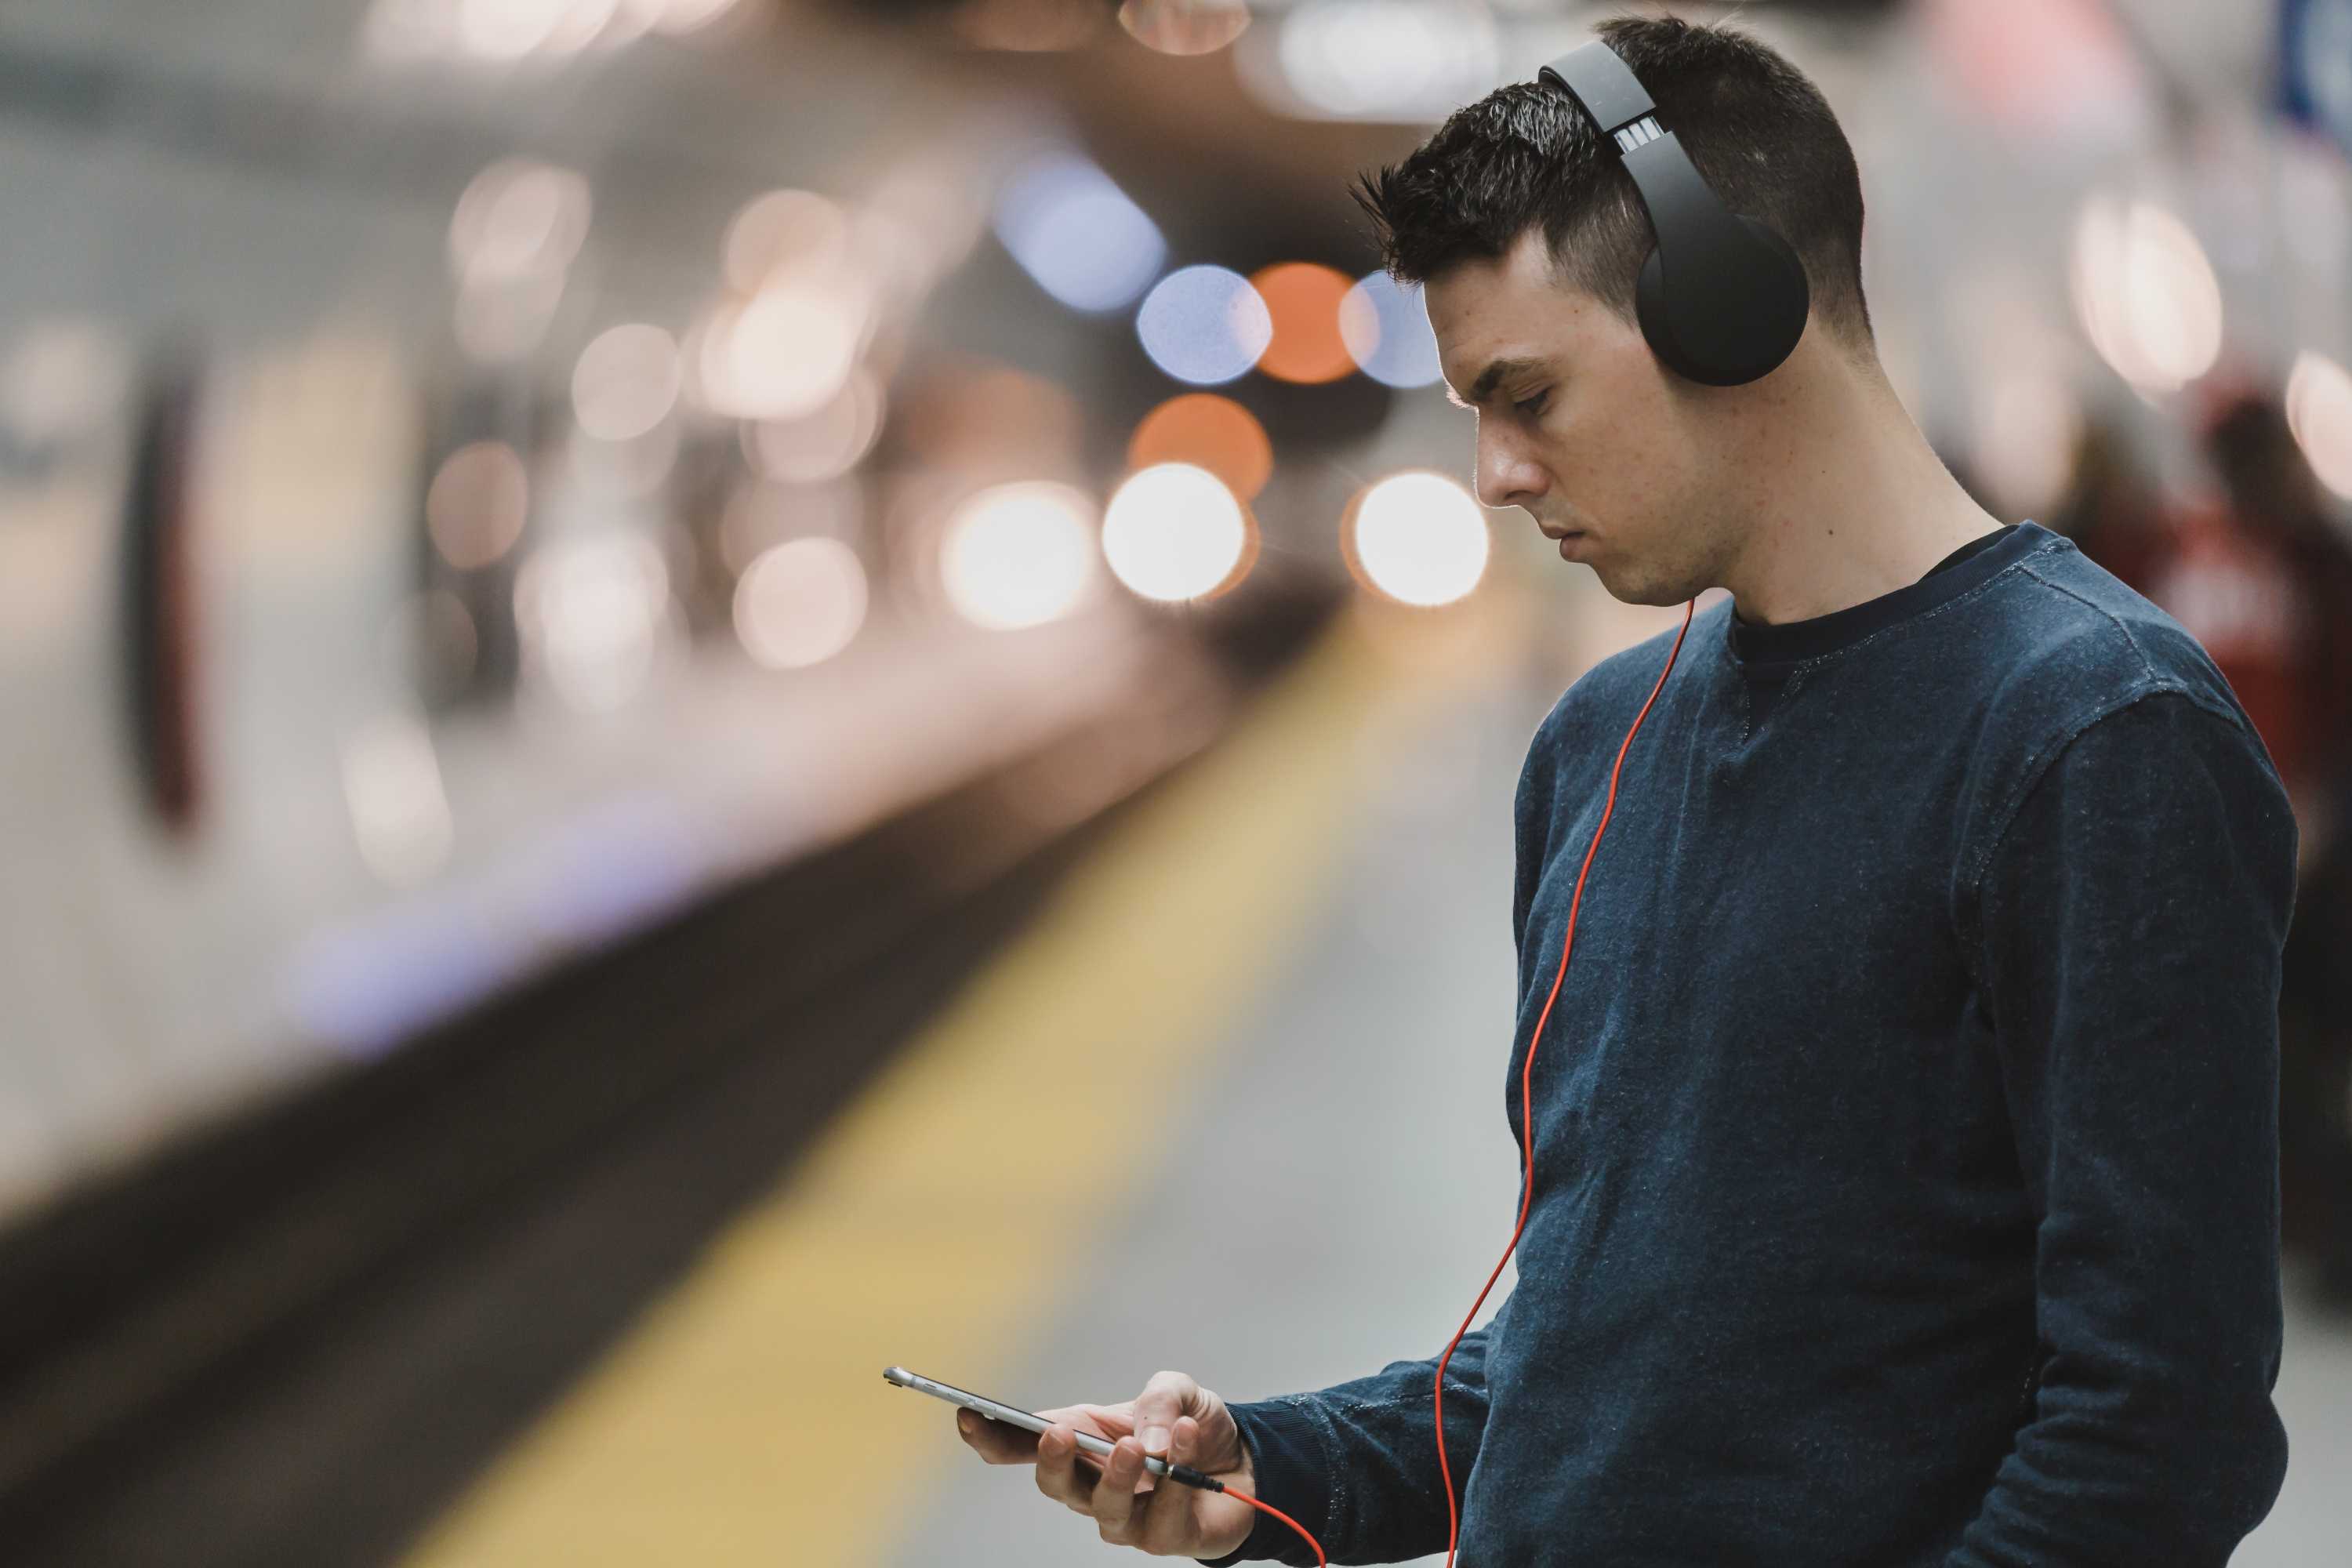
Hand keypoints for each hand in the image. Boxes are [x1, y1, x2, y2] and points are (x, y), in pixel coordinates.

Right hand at [955, 1369, 1258, 1556]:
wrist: (1247, 1462)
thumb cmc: (1192, 1427)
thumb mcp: (1177, 1389)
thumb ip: (1159, 1398)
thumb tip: (1145, 1437)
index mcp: (1081, 1440)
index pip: (1022, 1444)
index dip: (991, 1435)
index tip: (969, 1416)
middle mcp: (1092, 1483)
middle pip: (1053, 1484)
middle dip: (1051, 1460)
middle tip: (1060, 1433)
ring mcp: (1124, 1517)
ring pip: (1103, 1508)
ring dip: (1118, 1476)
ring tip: (1138, 1446)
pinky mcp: (1161, 1538)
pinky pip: (1160, 1517)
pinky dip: (1174, 1477)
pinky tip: (1183, 1443)